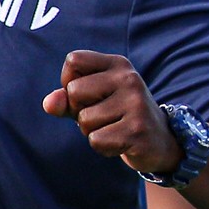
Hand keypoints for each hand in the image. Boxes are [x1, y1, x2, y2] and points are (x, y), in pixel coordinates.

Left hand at [42, 50, 181, 177]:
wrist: (159, 142)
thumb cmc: (117, 117)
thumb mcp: (91, 102)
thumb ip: (66, 100)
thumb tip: (49, 103)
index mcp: (118, 64)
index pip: (73, 61)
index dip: (69, 82)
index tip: (89, 95)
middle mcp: (129, 78)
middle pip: (74, 91)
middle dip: (80, 111)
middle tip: (104, 116)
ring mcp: (135, 103)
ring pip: (84, 120)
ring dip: (92, 132)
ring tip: (114, 129)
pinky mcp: (137, 130)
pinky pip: (96, 140)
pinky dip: (103, 147)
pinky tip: (121, 142)